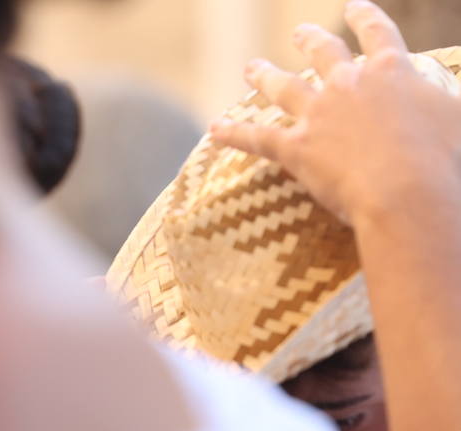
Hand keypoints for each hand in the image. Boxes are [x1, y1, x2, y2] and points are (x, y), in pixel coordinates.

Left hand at [210, 1, 460, 226]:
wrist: (408, 190)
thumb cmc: (446, 159)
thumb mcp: (460, 119)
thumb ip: (453, 106)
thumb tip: (455, 106)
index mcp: (392, 72)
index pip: (378, 35)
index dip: (365, 18)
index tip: (354, 5)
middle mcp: (350, 84)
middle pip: (324, 53)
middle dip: (310, 40)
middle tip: (299, 32)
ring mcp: (319, 114)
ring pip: (283, 87)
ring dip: (264, 75)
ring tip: (250, 67)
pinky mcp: (295, 147)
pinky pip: (256, 138)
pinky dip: (233, 132)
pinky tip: (214, 128)